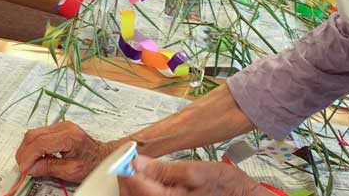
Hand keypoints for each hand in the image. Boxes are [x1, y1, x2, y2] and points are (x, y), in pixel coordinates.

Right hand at [14, 121, 118, 182]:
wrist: (100, 156)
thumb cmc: (90, 163)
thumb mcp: (69, 170)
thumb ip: (48, 167)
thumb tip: (30, 168)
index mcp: (68, 136)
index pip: (40, 142)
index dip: (28, 156)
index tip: (24, 169)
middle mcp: (63, 127)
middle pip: (34, 135)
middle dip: (24, 152)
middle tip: (23, 168)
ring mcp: (60, 125)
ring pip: (34, 133)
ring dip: (27, 149)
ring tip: (28, 164)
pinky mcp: (57, 128)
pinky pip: (39, 134)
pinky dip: (33, 146)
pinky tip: (36, 157)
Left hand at [122, 158, 269, 195]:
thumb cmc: (224, 186)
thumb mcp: (195, 171)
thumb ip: (164, 170)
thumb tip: (138, 163)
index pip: (135, 186)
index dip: (126, 169)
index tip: (124, 157)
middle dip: (126, 181)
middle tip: (127, 163)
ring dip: (132, 189)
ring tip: (135, 172)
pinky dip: (142, 194)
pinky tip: (145, 184)